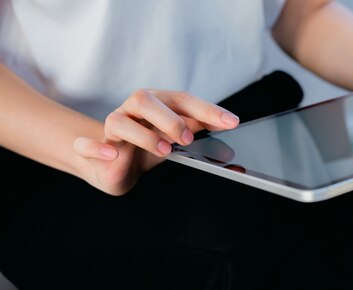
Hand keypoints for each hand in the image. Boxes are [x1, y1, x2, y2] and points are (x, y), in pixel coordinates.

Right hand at [72, 89, 239, 195]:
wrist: (116, 167)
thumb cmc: (150, 146)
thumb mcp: (176, 136)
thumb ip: (198, 127)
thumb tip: (229, 125)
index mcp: (157, 103)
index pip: (182, 99)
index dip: (207, 110)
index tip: (232, 122)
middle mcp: (133, 110)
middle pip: (144, 99)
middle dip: (169, 118)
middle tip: (188, 137)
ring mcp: (113, 127)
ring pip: (118, 120)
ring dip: (143, 135)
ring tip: (164, 150)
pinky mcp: (95, 148)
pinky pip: (86, 144)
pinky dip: (96, 147)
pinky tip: (113, 153)